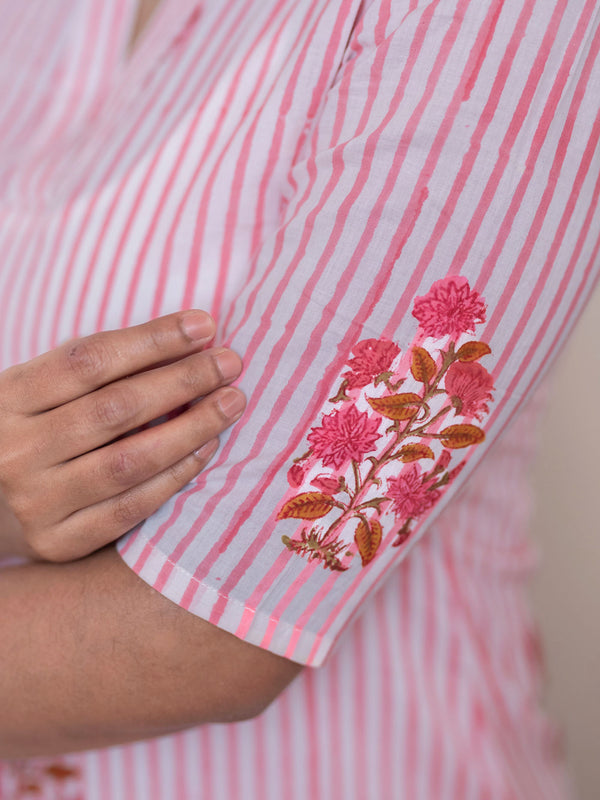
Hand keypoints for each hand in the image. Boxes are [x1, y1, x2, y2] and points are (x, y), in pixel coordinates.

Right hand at [0, 311, 245, 562]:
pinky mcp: (59, 542)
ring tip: (231, 402)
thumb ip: (101, 368)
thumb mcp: (45, 390)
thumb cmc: (36, 432)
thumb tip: (190, 336)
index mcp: (7, 398)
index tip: (204, 326)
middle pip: (114, 409)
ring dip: (191, 428)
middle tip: (229, 363)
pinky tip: (206, 448)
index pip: (87, 360)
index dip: (152, 340)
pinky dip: (175, 475)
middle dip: (183, 380)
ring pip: (128, 461)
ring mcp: (34, 501)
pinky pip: (131, 507)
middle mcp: (15, 451)